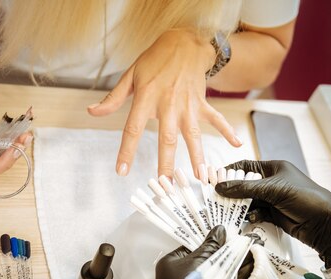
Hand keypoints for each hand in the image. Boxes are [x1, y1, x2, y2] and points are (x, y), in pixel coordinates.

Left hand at [87, 29, 241, 178]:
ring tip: (202, 177)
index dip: (126, 151)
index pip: (133, 128)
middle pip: (167, 138)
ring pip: (193, 135)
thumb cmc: (155, 60)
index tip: (122, 171)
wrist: (184, 42)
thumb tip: (93, 112)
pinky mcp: (201, 103)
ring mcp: (188, 105)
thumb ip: (113, 98)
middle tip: (167, 185)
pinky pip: (216, 119)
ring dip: (198, 157)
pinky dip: (227, 131)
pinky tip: (236, 145)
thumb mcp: (130, 75)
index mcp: (146, 98)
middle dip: (167, 163)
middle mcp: (168, 104)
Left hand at [143, 225, 225, 278]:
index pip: (191, 246)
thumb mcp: (200, 262)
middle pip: (199, 261)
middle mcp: (174, 275)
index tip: (225, 240)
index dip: (208, 243)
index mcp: (170, 262)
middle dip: (216, 258)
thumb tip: (221, 229)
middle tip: (233, 251)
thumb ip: (211, 246)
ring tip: (237, 264)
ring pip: (206, 276)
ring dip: (220, 272)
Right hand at [215, 160, 330, 267]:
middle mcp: (272, 182)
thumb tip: (221, 187)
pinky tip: (249, 219)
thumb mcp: (273, 189)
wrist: (325, 224)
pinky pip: (256, 214)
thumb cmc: (306, 198)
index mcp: (274, 168)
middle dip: (233, 192)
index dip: (231, 171)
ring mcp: (273, 200)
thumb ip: (246, 188)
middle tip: (217, 197)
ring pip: (249, 201)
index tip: (215, 178)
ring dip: (241, 206)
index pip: (247, 166)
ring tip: (229, 211)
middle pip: (245, 185)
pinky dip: (251, 216)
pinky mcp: (274, 215)